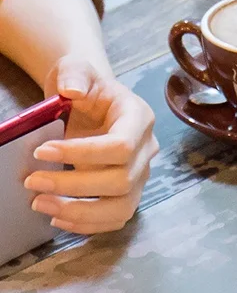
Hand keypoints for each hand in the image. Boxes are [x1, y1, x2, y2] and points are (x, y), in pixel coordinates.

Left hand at [24, 57, 158, 233]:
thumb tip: (72, 89)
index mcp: (139, 119)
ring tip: (42, 205)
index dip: (82, 154)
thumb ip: (75, 73)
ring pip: (122, 207)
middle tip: (32, 183)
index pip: (121, 147)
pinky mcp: (128, 193)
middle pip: (121, 181)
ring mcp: (140, 176)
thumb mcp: (77, 68)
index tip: (41, 153)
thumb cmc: (84, 85)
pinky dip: (88, 224)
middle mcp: (147, 151)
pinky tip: (58, 218)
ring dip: (81, 213)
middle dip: (74, 187)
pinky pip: (116, 218)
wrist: (90, 100)